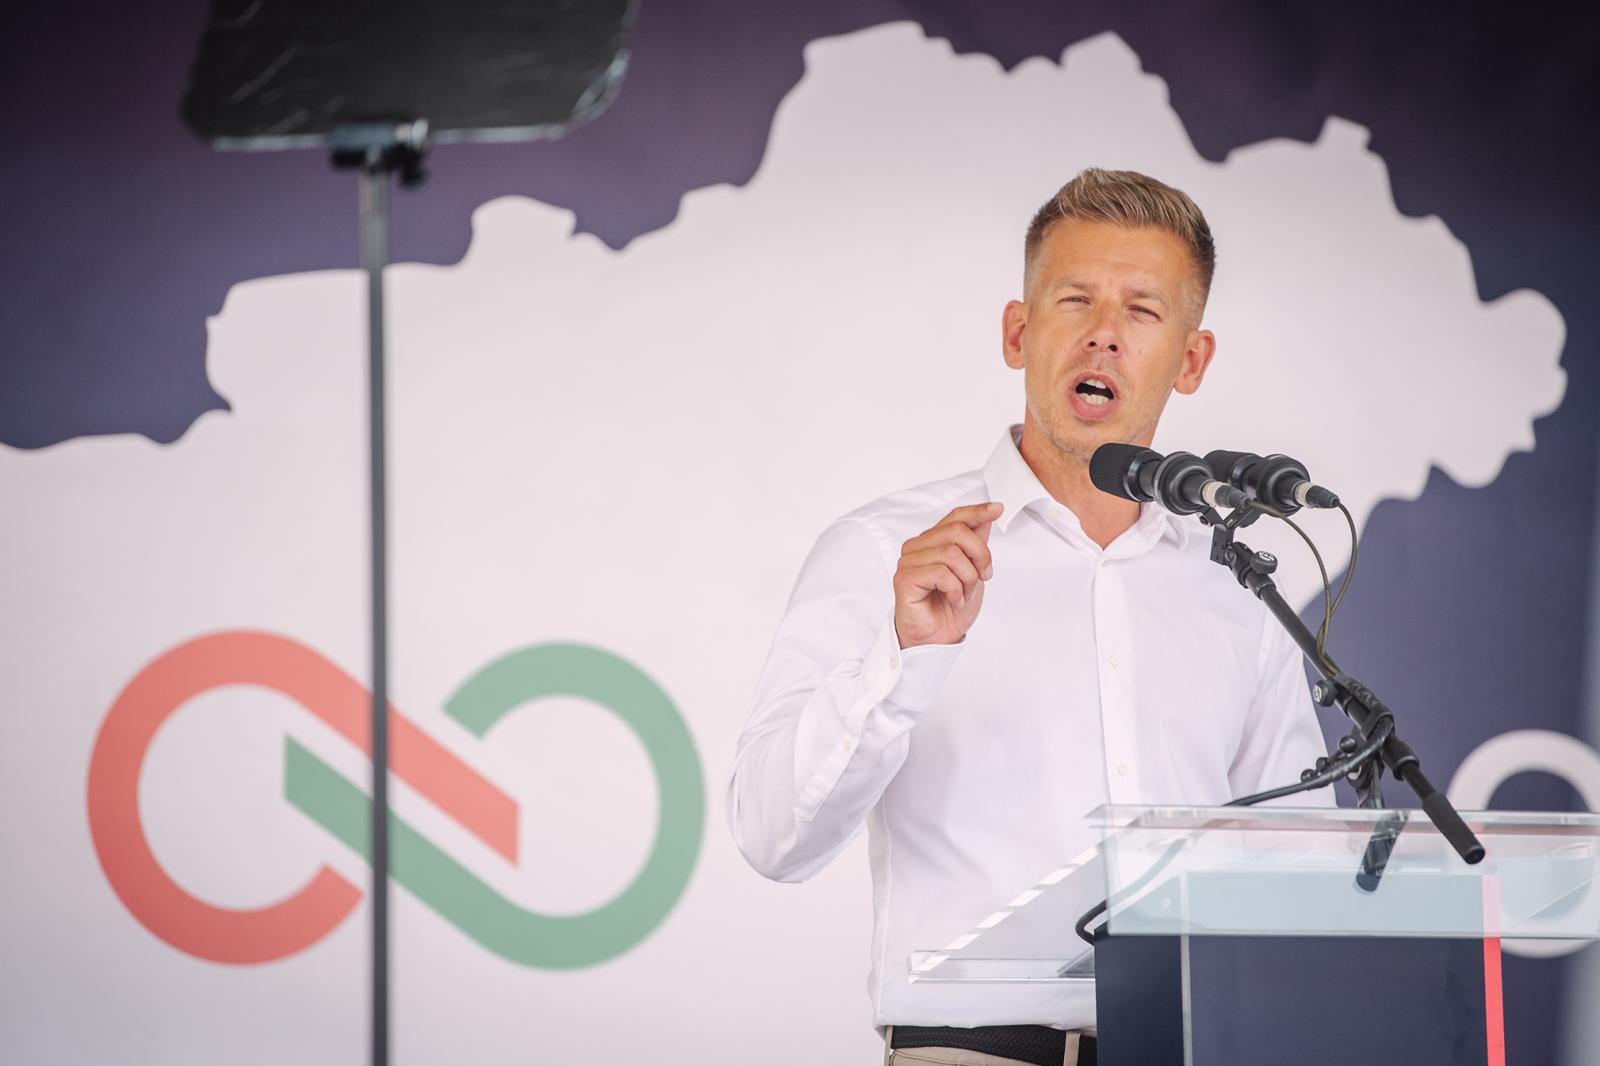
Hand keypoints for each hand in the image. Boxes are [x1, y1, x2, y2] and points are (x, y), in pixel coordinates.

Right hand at [892, 502, 1001, 648]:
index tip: (998, 508)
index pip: (955, 517)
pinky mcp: (905, 578)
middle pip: (957, 532)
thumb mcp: (972, 571)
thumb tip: (987, 515)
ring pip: (951, 553)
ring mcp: (908, 562)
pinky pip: (940, 573)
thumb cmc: (950, 607)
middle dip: (980, 555)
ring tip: (964, 594)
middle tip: (984, 577)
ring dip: (967, 578)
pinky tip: (953, 600)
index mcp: (931, 541)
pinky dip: (955, 590)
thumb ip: (975, 544)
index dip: (977, 511)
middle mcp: (917, 547)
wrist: (938, 639)